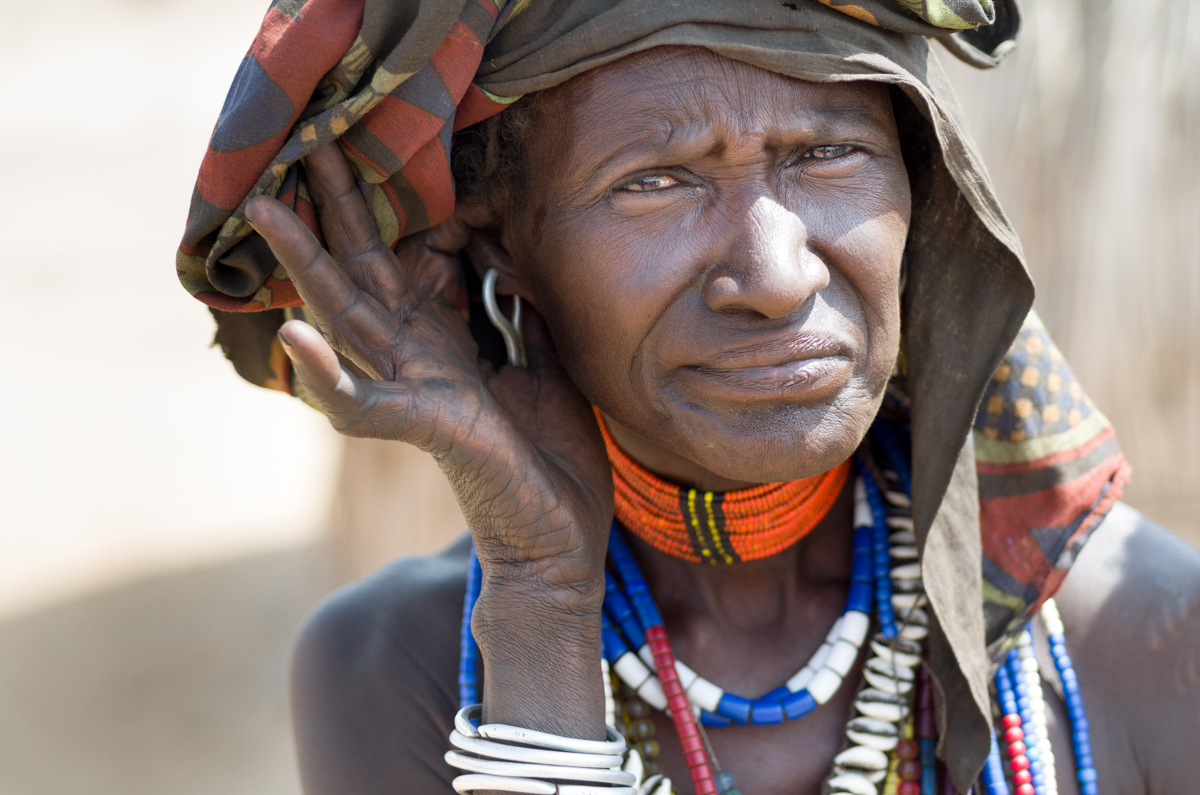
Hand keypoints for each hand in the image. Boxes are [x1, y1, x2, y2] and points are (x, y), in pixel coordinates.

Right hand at [245, 142, 611, 735]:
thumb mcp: (548, 362)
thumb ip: (521, 307)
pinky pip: (366, 403)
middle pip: (365, 269)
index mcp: (445, 340)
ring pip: (347, 317)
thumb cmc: (551, 459)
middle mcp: (418, 359)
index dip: (384, 202)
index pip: (404, 258)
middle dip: (336, 204)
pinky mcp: (429, 428)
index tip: (365, 139)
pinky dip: (329, 374)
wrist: (562, 542)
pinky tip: (294, 334)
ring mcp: (415, 392)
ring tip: (265, 207)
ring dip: (305, 263)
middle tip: (302, 135)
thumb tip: (504, 249)